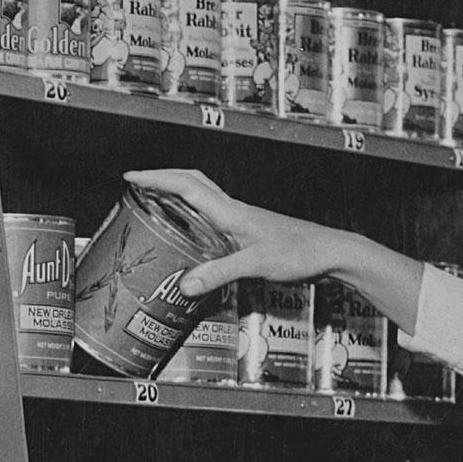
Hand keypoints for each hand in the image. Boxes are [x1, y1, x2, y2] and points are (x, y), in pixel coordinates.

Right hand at [123, 169, 360, 297]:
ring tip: (155, 201)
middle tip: (138, 182)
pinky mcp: (249, 232)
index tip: (131, 176)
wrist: (331, 253)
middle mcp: (234, 210)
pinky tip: (191, 230)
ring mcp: (242, 220)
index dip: (157, 178)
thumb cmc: (301, 253)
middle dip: (162, 178)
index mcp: (231, 211)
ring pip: (203, 195)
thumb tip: (185, 284)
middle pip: (192, 182)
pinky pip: (213, 214)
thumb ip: (220, 273)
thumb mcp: (256, 264)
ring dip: (177, 191)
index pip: (186, 185)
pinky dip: (194, 213)